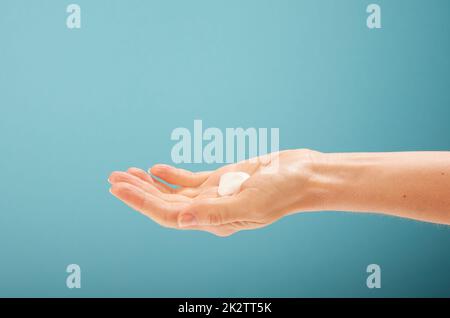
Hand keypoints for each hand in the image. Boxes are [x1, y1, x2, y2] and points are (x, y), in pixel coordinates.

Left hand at [108, 149, 318, 236]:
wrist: (302, 176)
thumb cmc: (282, 191)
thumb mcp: (251, 203)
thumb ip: (215, 213)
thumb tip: (180, 221)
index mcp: (213, 221)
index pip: (168, 215)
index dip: (141, 202)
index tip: (118, 188)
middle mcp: (209, 211)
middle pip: (165, 204)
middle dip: (138, 192)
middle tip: (112, 178)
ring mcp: (214, 196)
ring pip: (173, 192)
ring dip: (149, 183)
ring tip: (125, 173)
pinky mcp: (221, 181)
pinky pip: (189, 181)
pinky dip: (171, 175)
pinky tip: (155, 169)